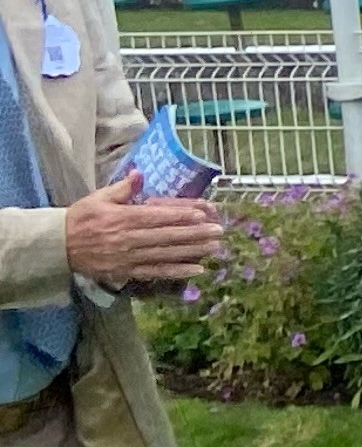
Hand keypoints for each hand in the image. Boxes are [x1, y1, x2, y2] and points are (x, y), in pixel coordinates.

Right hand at [64, 173, 219, 285]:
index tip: (202, 215)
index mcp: (123, 218)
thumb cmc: (81, 218)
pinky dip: (176, 271)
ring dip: (192, 252)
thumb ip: (122, 188)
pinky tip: (196, 270)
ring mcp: (128, 257)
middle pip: (167, 236)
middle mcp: (128, 238)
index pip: (157, 217)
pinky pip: (155, 272)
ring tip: (215, 248)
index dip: (180, 216)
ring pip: (166, 254)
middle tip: (219, 231)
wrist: (58, 245)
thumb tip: (139, 173)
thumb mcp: (99, 198)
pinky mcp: (126, 271)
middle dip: (195, 234)